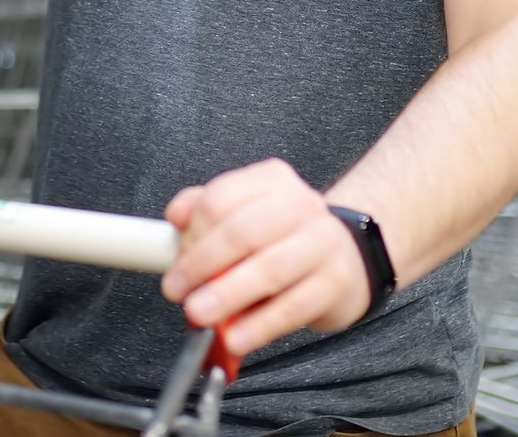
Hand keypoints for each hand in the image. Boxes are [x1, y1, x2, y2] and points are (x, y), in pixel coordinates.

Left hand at [161, 159, 372, 357]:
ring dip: (228, 296)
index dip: (192, 235)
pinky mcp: (336, 280)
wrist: (343, 258)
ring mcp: (322, 240)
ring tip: (200, 315)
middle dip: (203, 265)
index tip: (174, 265)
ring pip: (269, 269)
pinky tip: (237, 337)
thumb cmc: (282, 238)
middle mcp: (300, 203)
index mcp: (269, 180)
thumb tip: (177, 217)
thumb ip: (204, 211)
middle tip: (179, 292)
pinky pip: (294, 306)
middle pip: (243, 232)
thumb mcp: (243, 214)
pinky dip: (260, 325)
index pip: (221, 199)